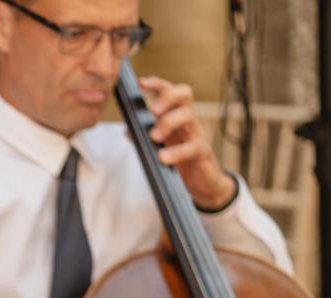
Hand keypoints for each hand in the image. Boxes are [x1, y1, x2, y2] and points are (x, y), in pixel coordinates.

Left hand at [141, 76, 236, 209]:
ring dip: (168, 122)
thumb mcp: (160, 146)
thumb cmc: (180, 160)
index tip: (141, 83)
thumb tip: (127, 131)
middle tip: (152, 111)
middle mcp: (188, 121)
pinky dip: (176, 152)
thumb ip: (144, 138)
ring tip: (154, 137)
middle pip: (184, 94)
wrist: (203, 182)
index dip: (157, 84)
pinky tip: (163, 157)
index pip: (170, 91)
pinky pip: (193, 146)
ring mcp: (197, 134)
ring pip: (188, 116)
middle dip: (167, 97)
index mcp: (176, 115)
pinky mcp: (203, 152)